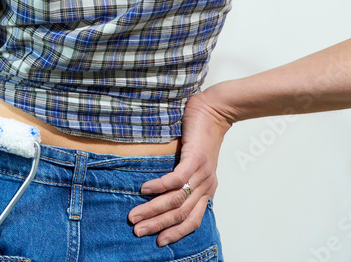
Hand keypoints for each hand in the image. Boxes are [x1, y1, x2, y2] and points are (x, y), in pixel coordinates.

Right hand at [127, 87, 232, 246]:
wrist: (215, 111)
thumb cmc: (201, 134)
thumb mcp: (195, 163)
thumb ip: (184, 178)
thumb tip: (162, 191)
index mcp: (206, 190)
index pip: (192, 220)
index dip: (175, 232)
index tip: (158, 240)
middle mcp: (205, 186)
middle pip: (181, 214)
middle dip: (158, 225)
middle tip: (137, 231)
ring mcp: (201, 173)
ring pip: (176, 200)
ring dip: (153, 210)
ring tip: (135, 215)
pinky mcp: (194, 158)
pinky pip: (175, 179)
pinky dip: (158, 186)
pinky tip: (144, 189)